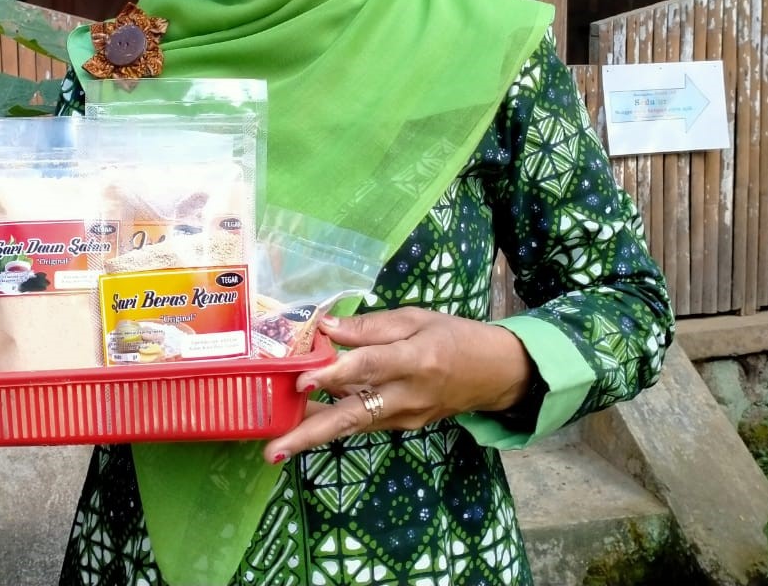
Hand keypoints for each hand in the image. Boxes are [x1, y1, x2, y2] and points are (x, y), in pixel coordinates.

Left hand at [262, 306, 531, 463]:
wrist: (494, 374)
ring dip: (313, 434)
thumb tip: (325, 326)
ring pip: (352, 425)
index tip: (301, 382)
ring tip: (276, 444)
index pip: (368, 367)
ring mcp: (405, 417)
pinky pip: (363, 424)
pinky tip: (303, 422)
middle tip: (273, 450)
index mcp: (415, 359)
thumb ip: (370, 326)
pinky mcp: (403, 426)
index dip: (333, 374)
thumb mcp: (416, 318)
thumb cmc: (454, 337)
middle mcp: (408, 395)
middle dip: (310, 434)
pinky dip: (333, 423)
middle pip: (353, 416)